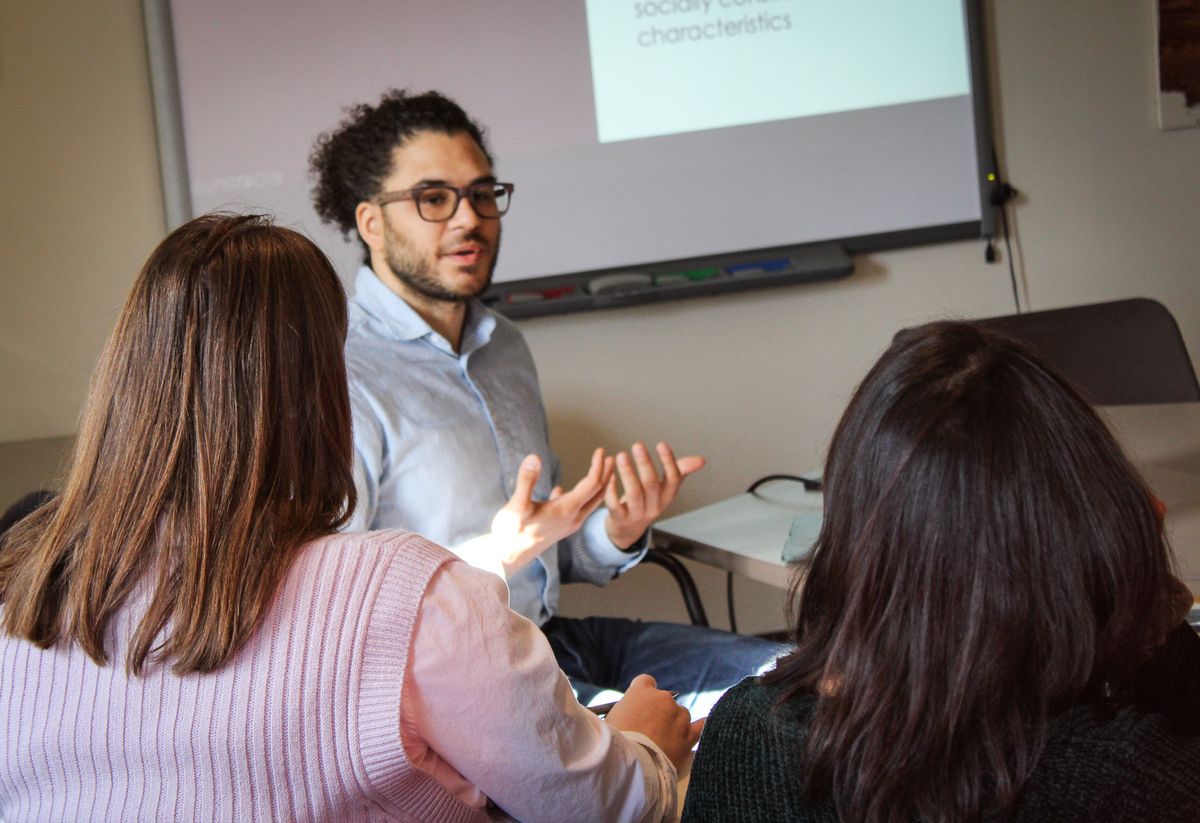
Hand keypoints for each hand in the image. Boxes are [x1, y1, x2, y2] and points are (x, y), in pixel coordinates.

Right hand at [489, 448, 613, 575]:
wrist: (507, 560)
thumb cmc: (511, 533)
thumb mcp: (516, 505)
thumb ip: (527, 480)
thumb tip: (535, 457)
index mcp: (566, 510)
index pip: (591, 484)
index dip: (597, 466)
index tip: (600, 450)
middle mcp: (573, 518)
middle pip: (597, 493)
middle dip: (605, 474)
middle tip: (610, 457)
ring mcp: (568, 525)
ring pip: (591, 503)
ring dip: (598, 486)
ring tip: (601, 471)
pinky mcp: (560, 529)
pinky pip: (577, 510)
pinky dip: (580, 497)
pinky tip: (563, 490)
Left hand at [604, 441, 704, 548]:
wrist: (628, 531)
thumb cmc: (647, 502)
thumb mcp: (665, 489)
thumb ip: (680, 471)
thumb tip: (701, 460)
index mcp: (667, 496)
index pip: (673, 479)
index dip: (668, 462)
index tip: (662, 444)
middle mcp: (654, 506)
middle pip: (651, 484)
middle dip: (645, 464)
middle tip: (638, 445)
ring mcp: (637, 514)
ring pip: (633, 493)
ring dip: (627, 473)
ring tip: (621, 456)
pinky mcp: (620, 519)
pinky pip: (615, 505)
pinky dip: (611, 490)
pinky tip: (609, 476)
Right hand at [604, 674, 703, 770]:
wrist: (630, 764)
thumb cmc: (615, 743)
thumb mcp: (612, 718)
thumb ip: (625, 710)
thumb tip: (629, 715)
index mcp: (641, 691)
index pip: (646, 681)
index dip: (644, 693)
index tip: (642, 704)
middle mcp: (662, 699)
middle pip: (665, 700)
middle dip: (660, 713)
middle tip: (649, 730)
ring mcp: (677, 716)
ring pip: (681, 715)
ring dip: (675, 724)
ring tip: (663, 742)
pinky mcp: (688, 736)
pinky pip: (701, 726)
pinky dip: (700, 725)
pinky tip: (701, 725)